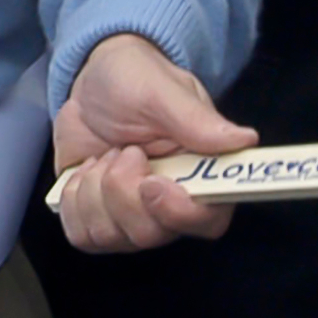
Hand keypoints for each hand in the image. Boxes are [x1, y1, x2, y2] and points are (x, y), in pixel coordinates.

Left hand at [53, 32, 255, 253]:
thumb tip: (245, 140)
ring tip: (104, 155)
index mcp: (201, 176)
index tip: (151, 182)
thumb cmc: (134, 80)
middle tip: (120, 150)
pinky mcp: (99, 219)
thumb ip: (196, 119)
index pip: (207, 221)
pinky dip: (73, 199)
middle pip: (150, 234)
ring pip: (111, 237)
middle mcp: (170, 206)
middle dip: (121, 191)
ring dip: (94, 190)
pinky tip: (84, 171)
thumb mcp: (161, 89)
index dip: (178, 213)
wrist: (91, 82)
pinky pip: (82, 234)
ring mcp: (132, 217)